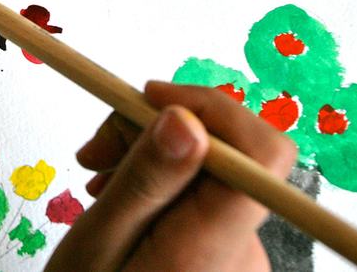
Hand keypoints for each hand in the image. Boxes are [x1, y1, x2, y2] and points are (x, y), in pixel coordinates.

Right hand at [46, 81, 296, 270]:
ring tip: (95, 183)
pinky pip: (204, 197)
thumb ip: (145, 182)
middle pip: (227, 152)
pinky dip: (161, 187)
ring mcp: (240, 254)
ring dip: (152, 159)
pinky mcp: (228, 253)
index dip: (212, 109)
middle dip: (158, 131)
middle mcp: (244, 250)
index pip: (263, 153)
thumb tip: (187, 118)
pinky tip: (120, 204)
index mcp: (214, 246)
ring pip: (209, 171)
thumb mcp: (97, 245)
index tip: (150, 101)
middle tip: (93, 152)